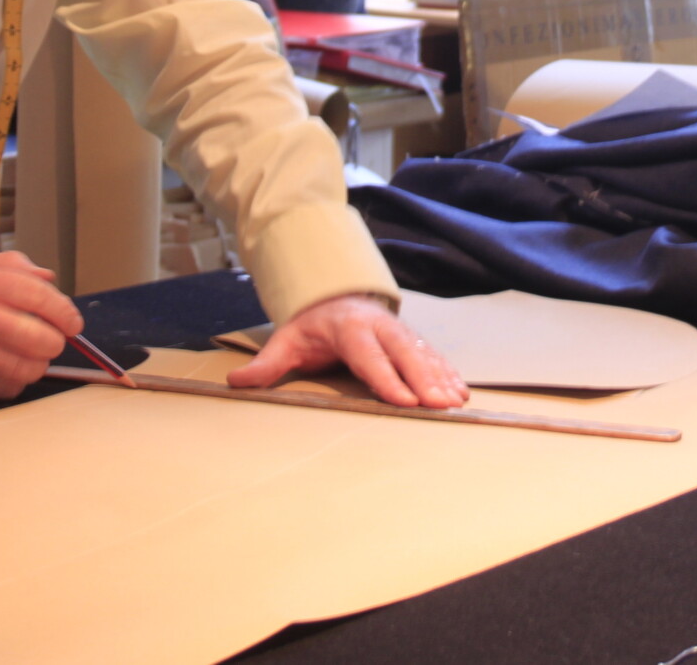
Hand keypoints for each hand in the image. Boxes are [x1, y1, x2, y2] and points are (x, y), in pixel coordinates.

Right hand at [0, 251, 83, 397]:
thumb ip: (11, 267)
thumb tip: (49, 280)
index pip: (34, 295)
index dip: (63, 311)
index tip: (74, 322)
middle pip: (33, 336)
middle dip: (54, 342)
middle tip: (54, 341)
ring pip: (20, 367)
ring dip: (37, 366)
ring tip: (34, 357)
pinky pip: (0, 388)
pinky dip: (14, 382)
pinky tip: (10, 370)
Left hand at [227, 294, 467, 408]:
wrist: (334, 293)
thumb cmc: (312, 324)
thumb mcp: (286, 339)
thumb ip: (266, 363)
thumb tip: (236, 382)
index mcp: (349, 328)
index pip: (369, 356)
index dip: (387, 378)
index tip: (404, 400)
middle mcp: (379, 328)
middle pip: (405, 353)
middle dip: (425, 379)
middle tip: (440, 404)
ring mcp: (398, 331)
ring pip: (423, 353)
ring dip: (442, 377)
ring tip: (456, 402)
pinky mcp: (410, 339)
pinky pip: (432, 355)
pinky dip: (448, 372)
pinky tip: (460, 392)